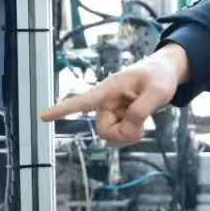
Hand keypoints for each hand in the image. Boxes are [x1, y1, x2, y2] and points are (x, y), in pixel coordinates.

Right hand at [40, 44, 189, 143]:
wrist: (166, 73)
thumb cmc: (160, 76)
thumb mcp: (158, 91)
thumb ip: (141, 111)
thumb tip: (125, 127)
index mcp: (109, 89)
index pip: (81, 101)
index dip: (62, 109)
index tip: (42, 117)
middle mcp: (106, 101)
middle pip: (104, 131)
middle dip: (124, 132)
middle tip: (143, 120)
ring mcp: (111, 111)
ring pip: (112, 137)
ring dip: (129, 134)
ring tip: (143, 118)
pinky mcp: (117, 118)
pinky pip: (119, 137)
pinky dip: (131, 135)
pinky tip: (140, 123)